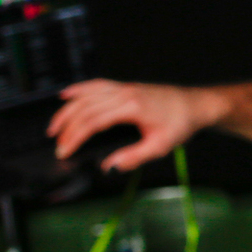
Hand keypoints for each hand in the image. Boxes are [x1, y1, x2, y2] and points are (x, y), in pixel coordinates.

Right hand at [47, 79, 223, 171]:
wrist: (196, 105)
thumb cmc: (181, 124)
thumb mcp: (160, 147)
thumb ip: (133, 157)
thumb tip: (109, 166)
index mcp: (132, 107)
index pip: (94, 121)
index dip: (75, 137)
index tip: (64, 151)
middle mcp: (125, 93)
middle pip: (86, 107)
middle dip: (67, 126)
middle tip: (57, 145)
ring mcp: (125, 87)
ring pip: (88, 93)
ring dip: (68, 108)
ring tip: (54, 125)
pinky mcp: (126, 86)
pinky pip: (97, 84)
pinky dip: (80, 88)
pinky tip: (67, 94)